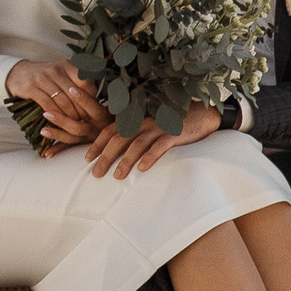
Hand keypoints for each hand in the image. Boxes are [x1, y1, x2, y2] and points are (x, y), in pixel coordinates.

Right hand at [7, 58, 101, 150]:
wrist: (18, 73)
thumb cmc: (47, 77)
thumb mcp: (63, 74)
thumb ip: (78, 82)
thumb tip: (98, 99)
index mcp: (67, 65)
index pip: (85, 83)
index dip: (91, 98)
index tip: (94, 109)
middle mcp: (56, 69)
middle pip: (75, 95)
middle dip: (82, 111)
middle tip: (87, 121)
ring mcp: (42, 77)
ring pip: (62, 101)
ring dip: (70, 116)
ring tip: (75, 123)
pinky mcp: (31, 87)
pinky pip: (48, 105)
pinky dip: (55, 115)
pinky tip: (59, 121)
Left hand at [83, 103, 221, 177]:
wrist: (202, 114)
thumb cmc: (173, 122)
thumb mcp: (151, 123)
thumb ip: (135, 131)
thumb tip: (118, 148)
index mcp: (136, 118)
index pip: (110, 130)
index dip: (97, 143)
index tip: (87, 158)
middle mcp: (144, 121)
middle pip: (119, 138)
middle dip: (106, 156)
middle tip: (96, 174)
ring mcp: (159, 127)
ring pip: (136, 144)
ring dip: (125, 161)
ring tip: (117, 176)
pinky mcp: (174, 133)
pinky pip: (159, 146)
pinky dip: (149, 157)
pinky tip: (142, 169)